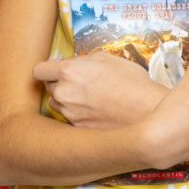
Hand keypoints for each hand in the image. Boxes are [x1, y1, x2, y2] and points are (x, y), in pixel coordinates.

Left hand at [34, 52, 168, 129]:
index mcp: (68, 72)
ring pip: (57, 105)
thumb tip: (74, 64)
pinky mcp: (78, 129)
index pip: (39, 70)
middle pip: (49, 88)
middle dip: (60, 84)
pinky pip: (70, 120)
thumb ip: (84, 61)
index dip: (47, 70)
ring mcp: (69, 114)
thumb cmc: (132, 82)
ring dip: (67, 101)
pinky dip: (79, 116)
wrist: (149, 112)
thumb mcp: (108, 59)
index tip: (54, 72)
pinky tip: (96, 112)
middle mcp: (64, 93)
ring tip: (89, 100)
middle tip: (81, 85)